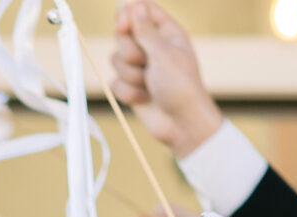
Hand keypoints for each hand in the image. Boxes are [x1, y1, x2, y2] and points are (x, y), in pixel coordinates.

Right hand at [109, 3, 223, 155]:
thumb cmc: (180, 87)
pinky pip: (115, 83)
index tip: (123, 27)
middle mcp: (152, 47)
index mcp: (166, 32)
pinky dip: (129, 93)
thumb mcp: (164, 55)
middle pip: (122, 34)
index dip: (128, 15)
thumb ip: (146, 31)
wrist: (181, 124)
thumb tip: (135, 5)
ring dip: (131, 76)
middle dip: (129, 52)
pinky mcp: (131, 86)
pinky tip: (145, 98)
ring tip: (149, 85)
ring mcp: (140, 67)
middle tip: (144, 63)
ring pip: (116, 60)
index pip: (141, 9)